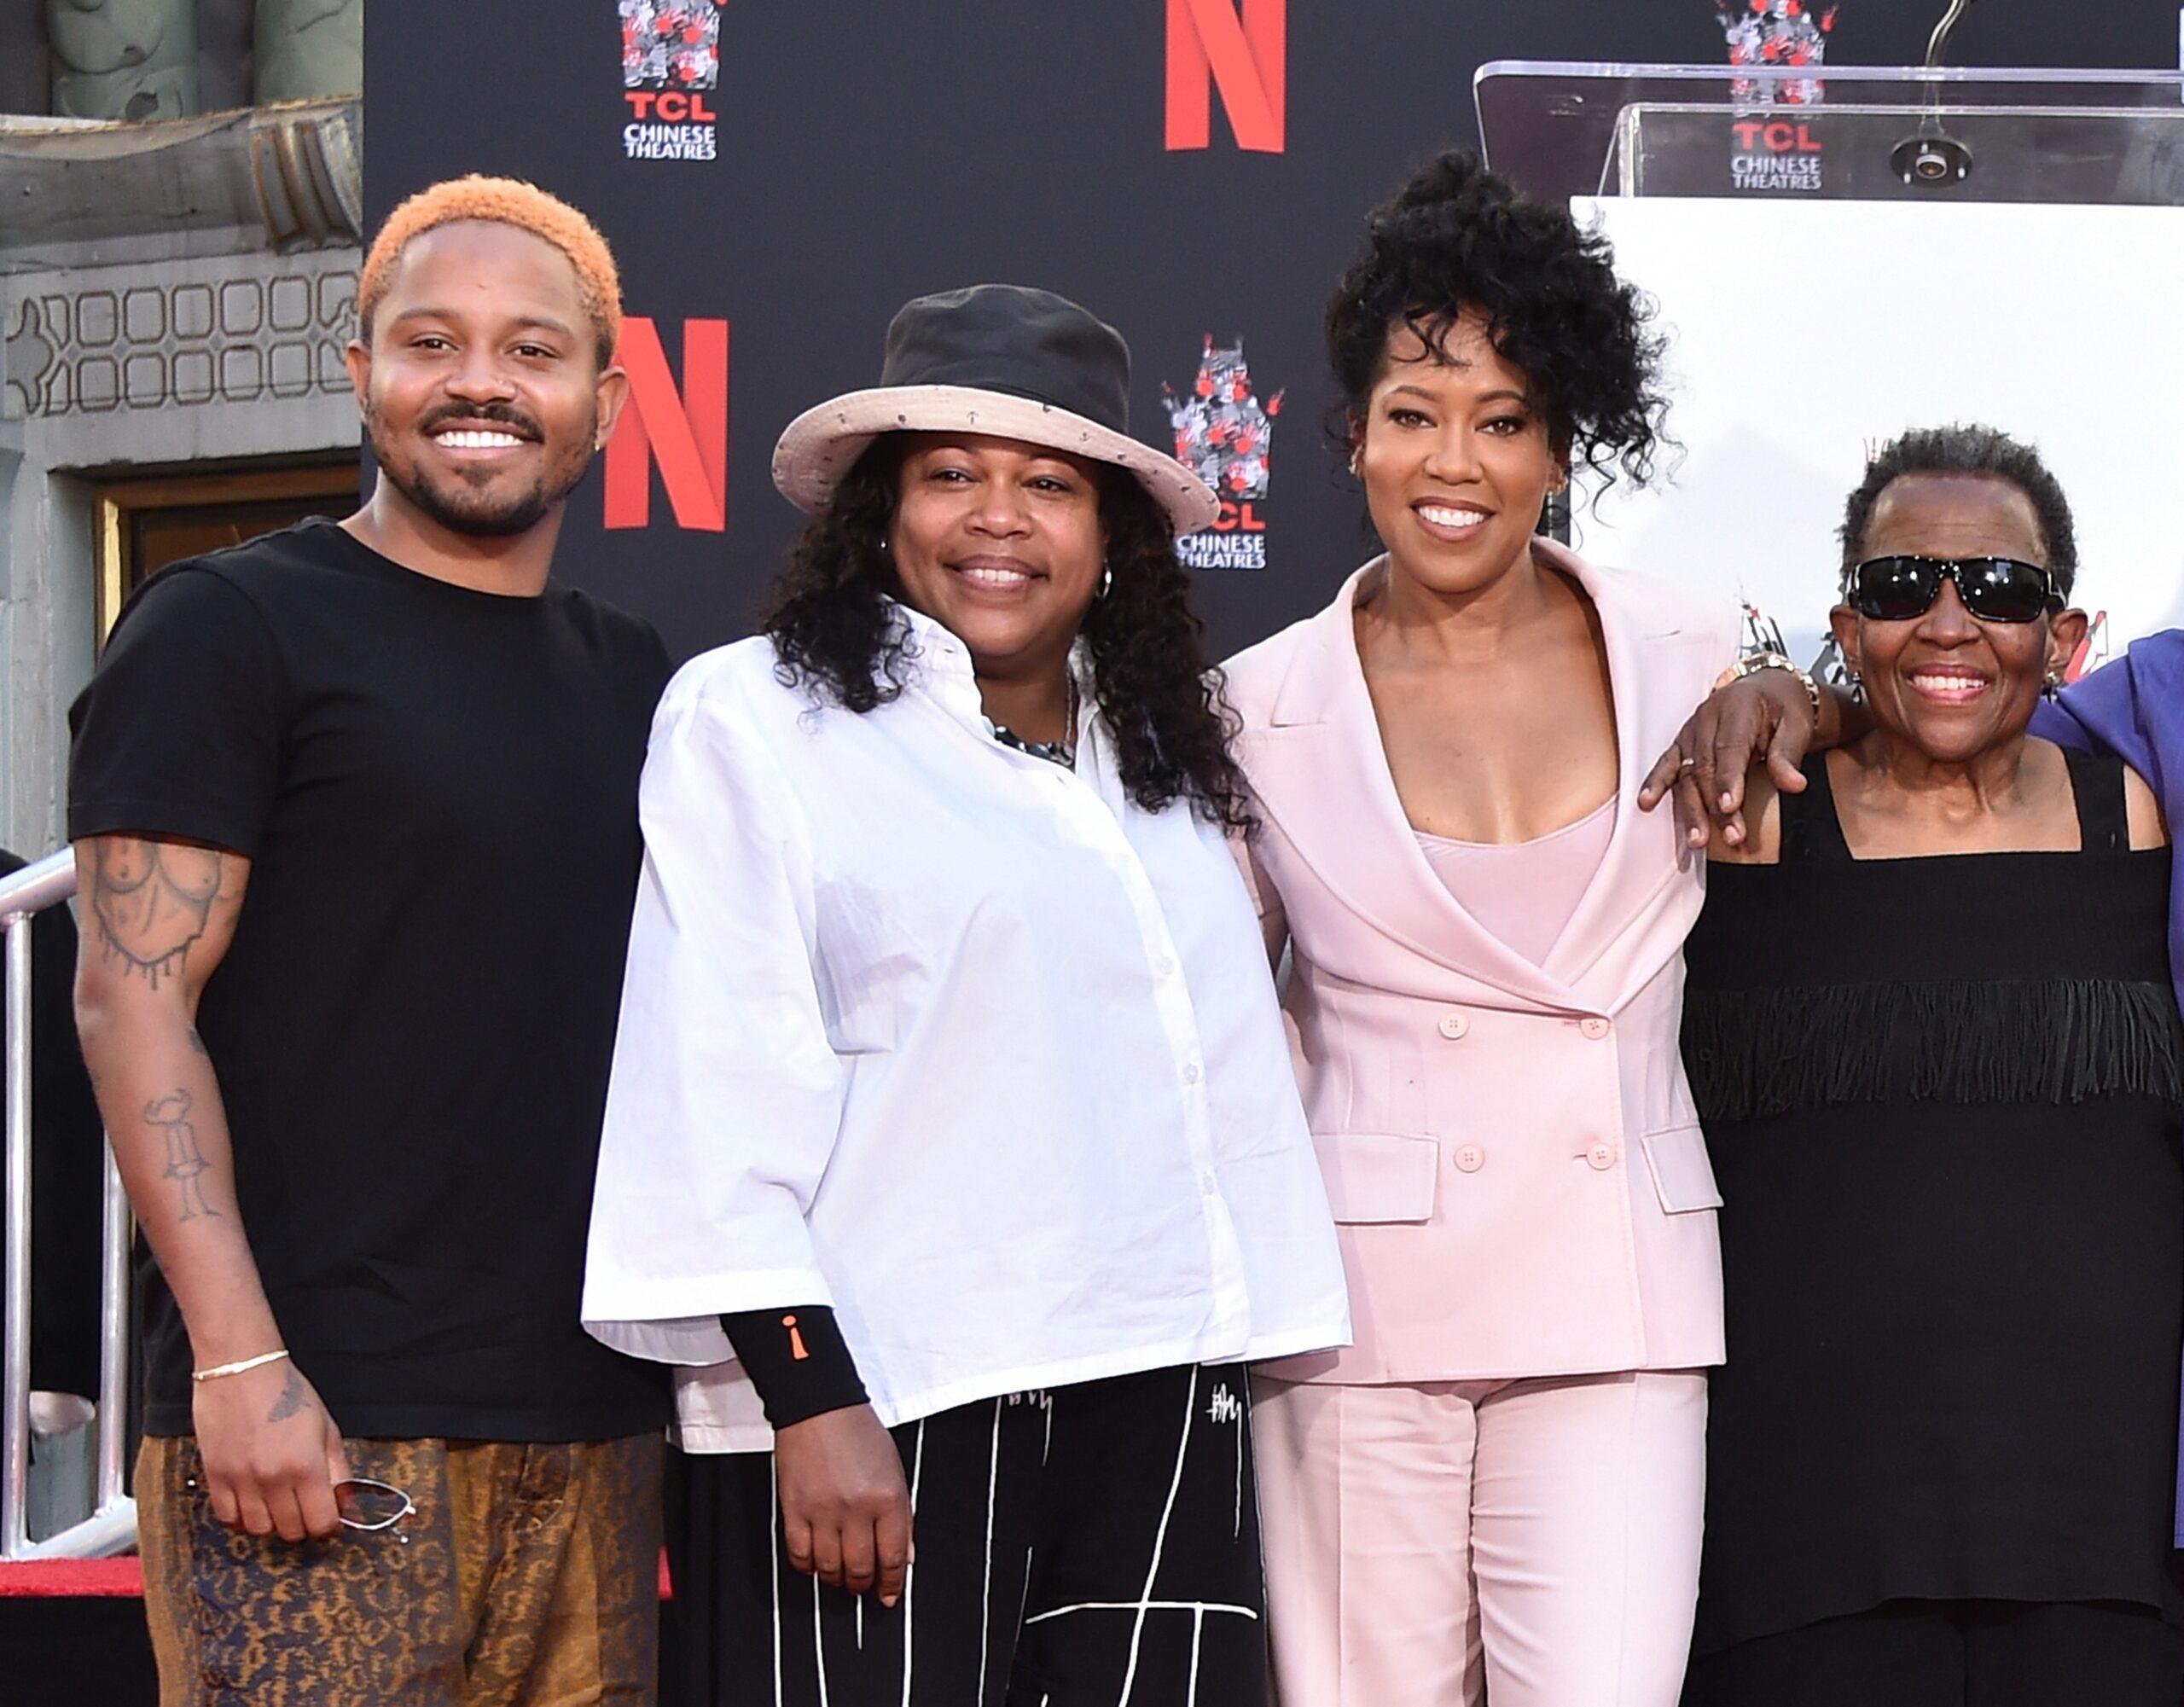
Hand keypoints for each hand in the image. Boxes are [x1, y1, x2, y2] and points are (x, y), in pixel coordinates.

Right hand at [190, 1358, 348, 1541]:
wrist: (242, 1370)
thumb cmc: (287, 1393)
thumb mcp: (326, 1427)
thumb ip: (338, 1468)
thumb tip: (346, 1502)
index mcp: (306, 1465)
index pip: (321, 1522)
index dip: (330, 1526)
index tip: (330, 1518)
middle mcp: (273, 1478)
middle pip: (291, 1531)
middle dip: (304, 1526)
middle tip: (305, 1509)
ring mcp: (241, 1480)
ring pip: (259, 1530)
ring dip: (273, 1524)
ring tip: (279, 1505)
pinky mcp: (215, 1477)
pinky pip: (228, 1519)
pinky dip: (242, 1519)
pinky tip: (252, 1504)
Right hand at [774, 1404, 912, 1606]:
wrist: (819, 1408)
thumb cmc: (858, 1432)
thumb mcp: (895, 1469)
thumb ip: (902, 1516)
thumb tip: (905, 1556)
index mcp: (887, 1497)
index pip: (894, 1557)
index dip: (893, 1583)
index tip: (890, 1594)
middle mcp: (856, 1508)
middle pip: (861, 1568)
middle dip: (864, 1585)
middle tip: (864, 1586)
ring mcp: (823, 1511)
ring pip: (830, 1568)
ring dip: (837, 1580)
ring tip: (841, 1577)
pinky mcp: (794, 1510)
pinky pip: (800, 1555)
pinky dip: (808, 1567)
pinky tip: (815, 1564)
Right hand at [1638, 670, 1816, 848]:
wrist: (1766, 688)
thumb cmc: (1782, 705)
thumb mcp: (1797, 723)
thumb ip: (1789, 754)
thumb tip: (1794, 785)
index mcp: (1737, 706)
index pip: (1730, 747)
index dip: (1728, 779)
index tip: (1731, 807)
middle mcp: (1708, 718)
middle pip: (1706, 767)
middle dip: (1715, 806)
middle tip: (1731, 835)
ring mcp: (1691, 731)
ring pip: (1686, 773)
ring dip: (1691, 809)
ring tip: (1698, 839)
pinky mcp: (1682, 743)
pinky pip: (1667, 764)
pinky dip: (1656, 784)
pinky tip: (1646, 802)